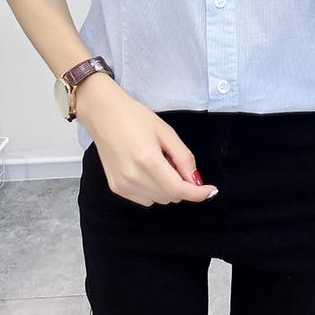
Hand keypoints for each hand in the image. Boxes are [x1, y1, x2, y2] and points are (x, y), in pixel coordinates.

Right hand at [75, 76, 218, 206]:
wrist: (103, 114)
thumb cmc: (135, 118)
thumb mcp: (165, 131)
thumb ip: (183, 157)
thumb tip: (196, 180)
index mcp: (148, 160)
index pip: (178, 190)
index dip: (198, 194)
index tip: (211, 191)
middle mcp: (133, 177)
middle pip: (170, 196)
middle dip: (181, 184)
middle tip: (174, 160)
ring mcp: (123, 185)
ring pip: (159, 200)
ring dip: (167, 187)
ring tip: (158, 162)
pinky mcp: (116, 188)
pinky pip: (145, 199)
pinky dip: (153, 190)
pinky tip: (146, 170)